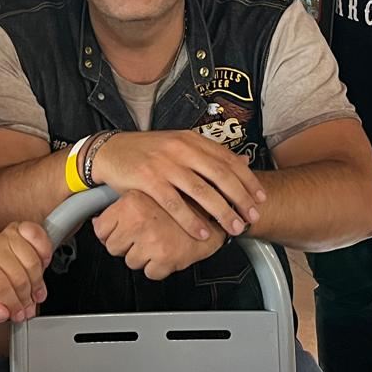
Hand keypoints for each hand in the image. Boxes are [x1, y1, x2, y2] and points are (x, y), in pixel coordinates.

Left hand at [0, 221, 52, 324]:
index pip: (1, 288)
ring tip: (35, 291)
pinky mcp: (22, 228)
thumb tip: (1, 312)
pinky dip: (45, 252)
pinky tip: (42, 264)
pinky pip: (39, 237)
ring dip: (38, 281)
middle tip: (28, 306)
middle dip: (27, 298)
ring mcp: (8, 236)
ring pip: (33, 263)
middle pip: (20, 278)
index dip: (14, 305)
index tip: (18, 313)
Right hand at [89, 131, 263, 240]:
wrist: (111, 150)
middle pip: (219, 175)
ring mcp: (164, 164)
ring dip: (220, 212)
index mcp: (191, 139)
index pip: (227, 159)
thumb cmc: (147, 152)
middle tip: (251, 217)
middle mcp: (181, 149)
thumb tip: (242, 162)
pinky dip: (190, 220)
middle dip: (240, 198)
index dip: (247, 179)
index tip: (260, 197)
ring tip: (233, 228)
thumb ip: (206, 154)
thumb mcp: (178, 144)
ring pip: (201, 191)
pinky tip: (202, 232)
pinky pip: (174, 204)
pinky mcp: (147, 179)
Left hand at [92, 190, 225, 280]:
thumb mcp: (148, 193)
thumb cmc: (185, 201)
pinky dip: (159, 267)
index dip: (113, 232)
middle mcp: (138, 220)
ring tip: (159, 241)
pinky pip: (150, 273)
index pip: (101, 228)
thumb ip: (120, 207)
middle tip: (144, 236)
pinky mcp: (165, 258)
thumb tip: (96, 222)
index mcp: (131, 201)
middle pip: (113, 247)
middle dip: (127, 245)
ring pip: (131, 262)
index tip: (123, 231)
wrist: (217, 211)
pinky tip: (168, 252)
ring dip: (144, 256)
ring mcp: (151, 240)